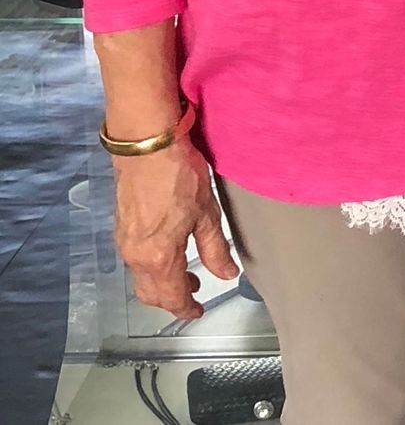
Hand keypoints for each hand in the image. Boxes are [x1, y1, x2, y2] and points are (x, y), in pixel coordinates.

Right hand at [112, 140, 238, 320]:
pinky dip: (151, 266)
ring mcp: (124, 242)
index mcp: (158, 258)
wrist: (146, 147)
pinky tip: (169, 252)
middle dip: (171, 298)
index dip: (185, 308)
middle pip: (151, 293)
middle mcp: (135, 256)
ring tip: (186, 272)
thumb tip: (227, 274)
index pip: (170, 297)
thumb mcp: (206, 213)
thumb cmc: (180, 176)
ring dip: (161, 282)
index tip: (197, 312)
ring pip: (141, 277)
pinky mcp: (121, 228)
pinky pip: (135, 260)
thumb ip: (215, 248)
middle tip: (194, 291)